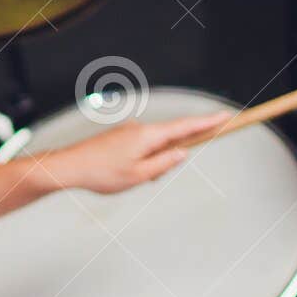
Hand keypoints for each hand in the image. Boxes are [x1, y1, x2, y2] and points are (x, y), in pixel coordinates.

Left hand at [34, 112, 225, 194]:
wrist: (69, 167)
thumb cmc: (102, 174)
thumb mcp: (139, 176)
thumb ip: (164, 164)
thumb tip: (183, 153)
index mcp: (148, 136)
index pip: (185, 127)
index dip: (207, 123)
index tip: (226, 117)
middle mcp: (141, 129)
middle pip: (171, 138)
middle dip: (174, 154)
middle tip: (151, 175)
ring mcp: (130, 132)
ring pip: (155, 146)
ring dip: (155, 162)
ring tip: (131, 179)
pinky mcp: (121, 138)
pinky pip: (142, 147)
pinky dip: (144, 160)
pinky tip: (127, 174)